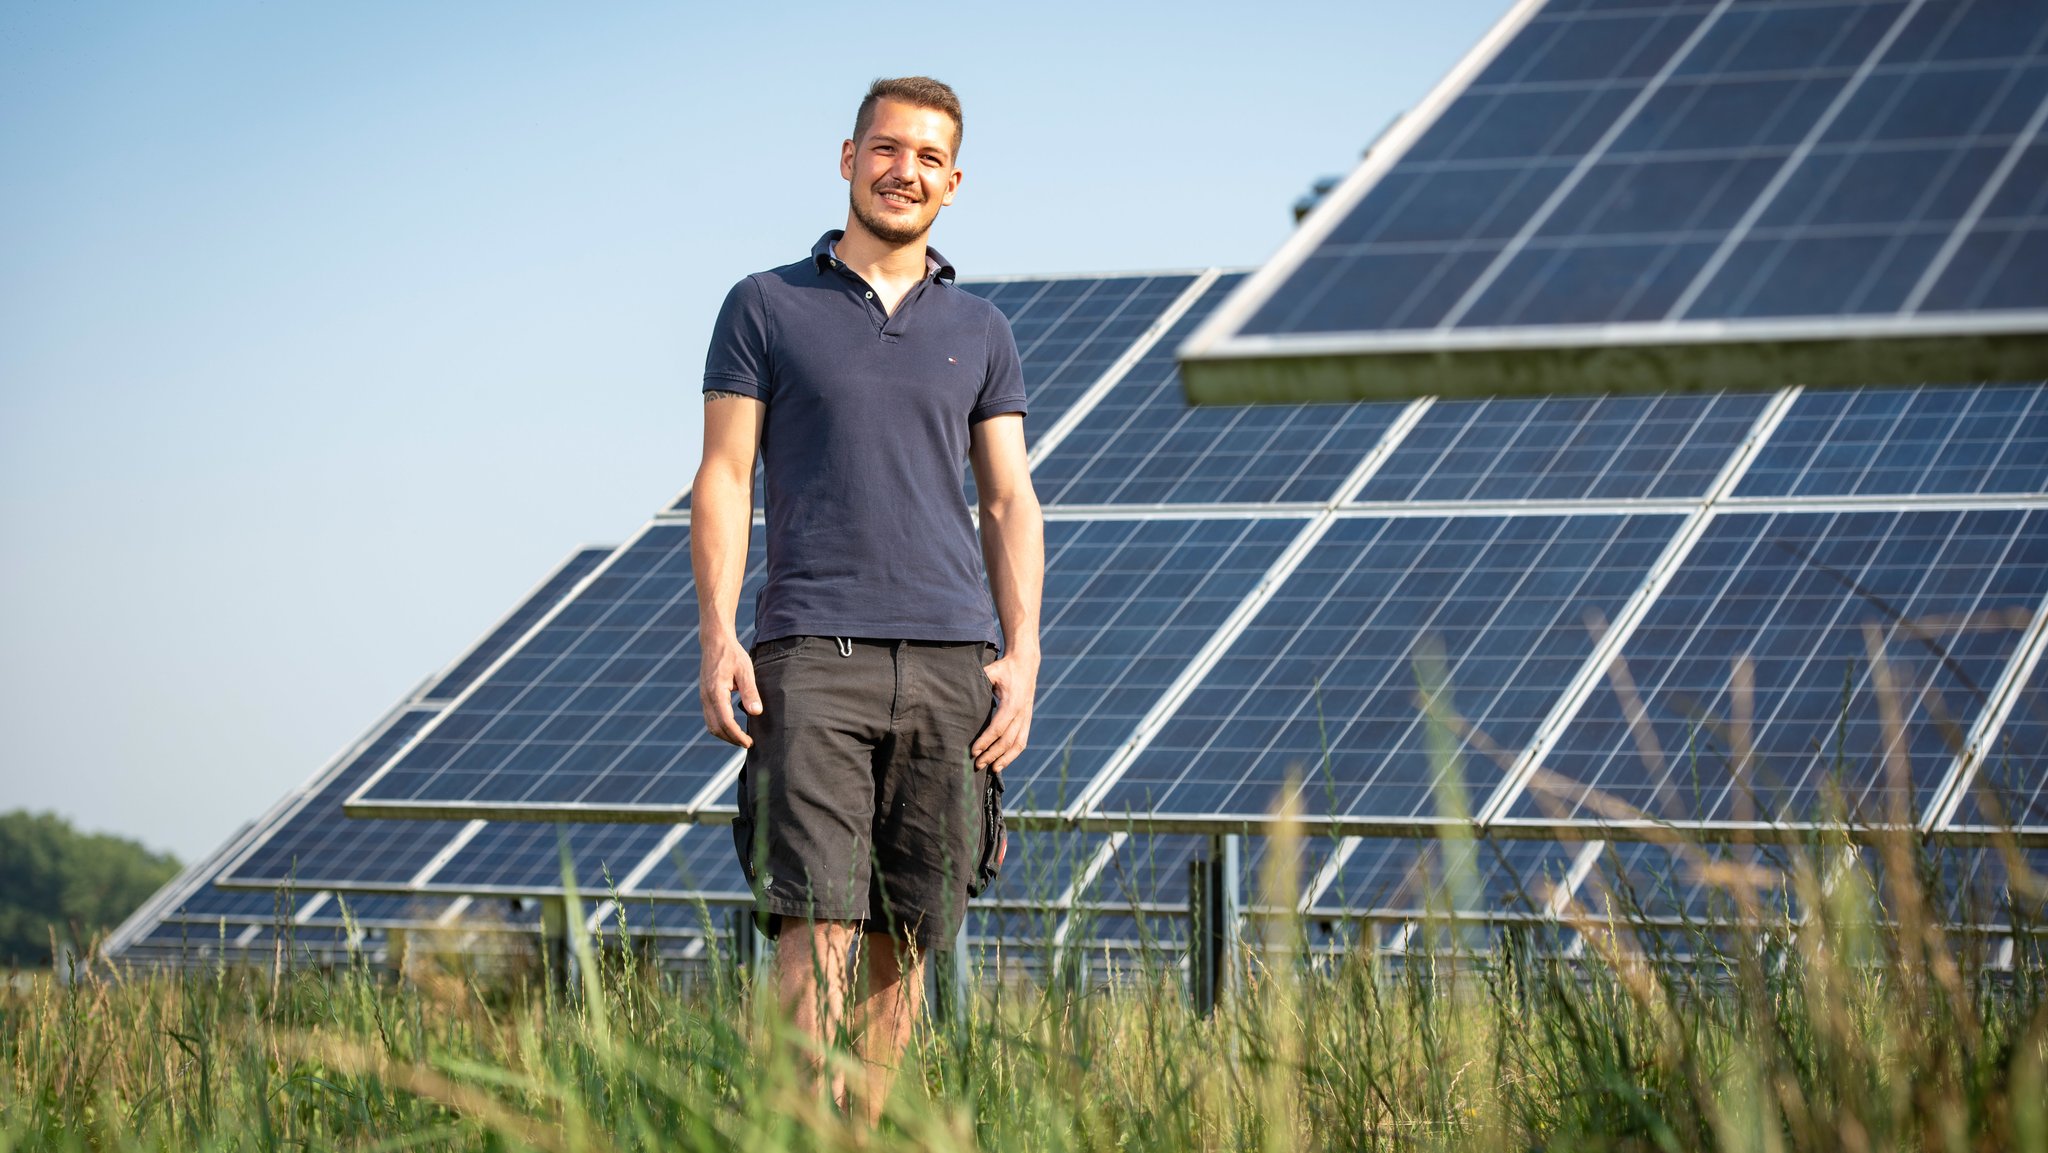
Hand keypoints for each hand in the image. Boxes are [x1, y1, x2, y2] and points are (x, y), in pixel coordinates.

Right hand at [700, 632, 760, 747]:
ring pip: (711, 725)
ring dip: (725, 735)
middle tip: (748, 743)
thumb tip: (756, 713)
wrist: (715, 642)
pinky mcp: (704, 696)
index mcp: (715, 693)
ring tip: (741, 738)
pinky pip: (710, 718)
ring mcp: (703, 698)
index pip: (726, 722)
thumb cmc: (732, 655)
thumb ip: (750, 692)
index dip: (737, 736)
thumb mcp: (746, 671)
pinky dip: (720, 727)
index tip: (750, 743)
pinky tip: (733, 727)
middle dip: (731, 739)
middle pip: (716, 728)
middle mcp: (706, 698)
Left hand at [971, 649, 1037, 772]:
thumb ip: (978, 682)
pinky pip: (1022, 741)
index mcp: (1012, 703)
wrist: (1026, 663)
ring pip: (1018, 744)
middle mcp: (1022, 712)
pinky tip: (1002, 762)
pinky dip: (1013, 754)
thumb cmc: (1004, 668)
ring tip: (991, 769)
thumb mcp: (991, 671)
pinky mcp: (1027, 720)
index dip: (985, 741)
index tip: (973, 751)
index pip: (998, 728)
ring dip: (1005, 759)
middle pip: (1007, 740)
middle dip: (992, 754)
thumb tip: (957, 690)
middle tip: (977, 764)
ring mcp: (1026, 717)